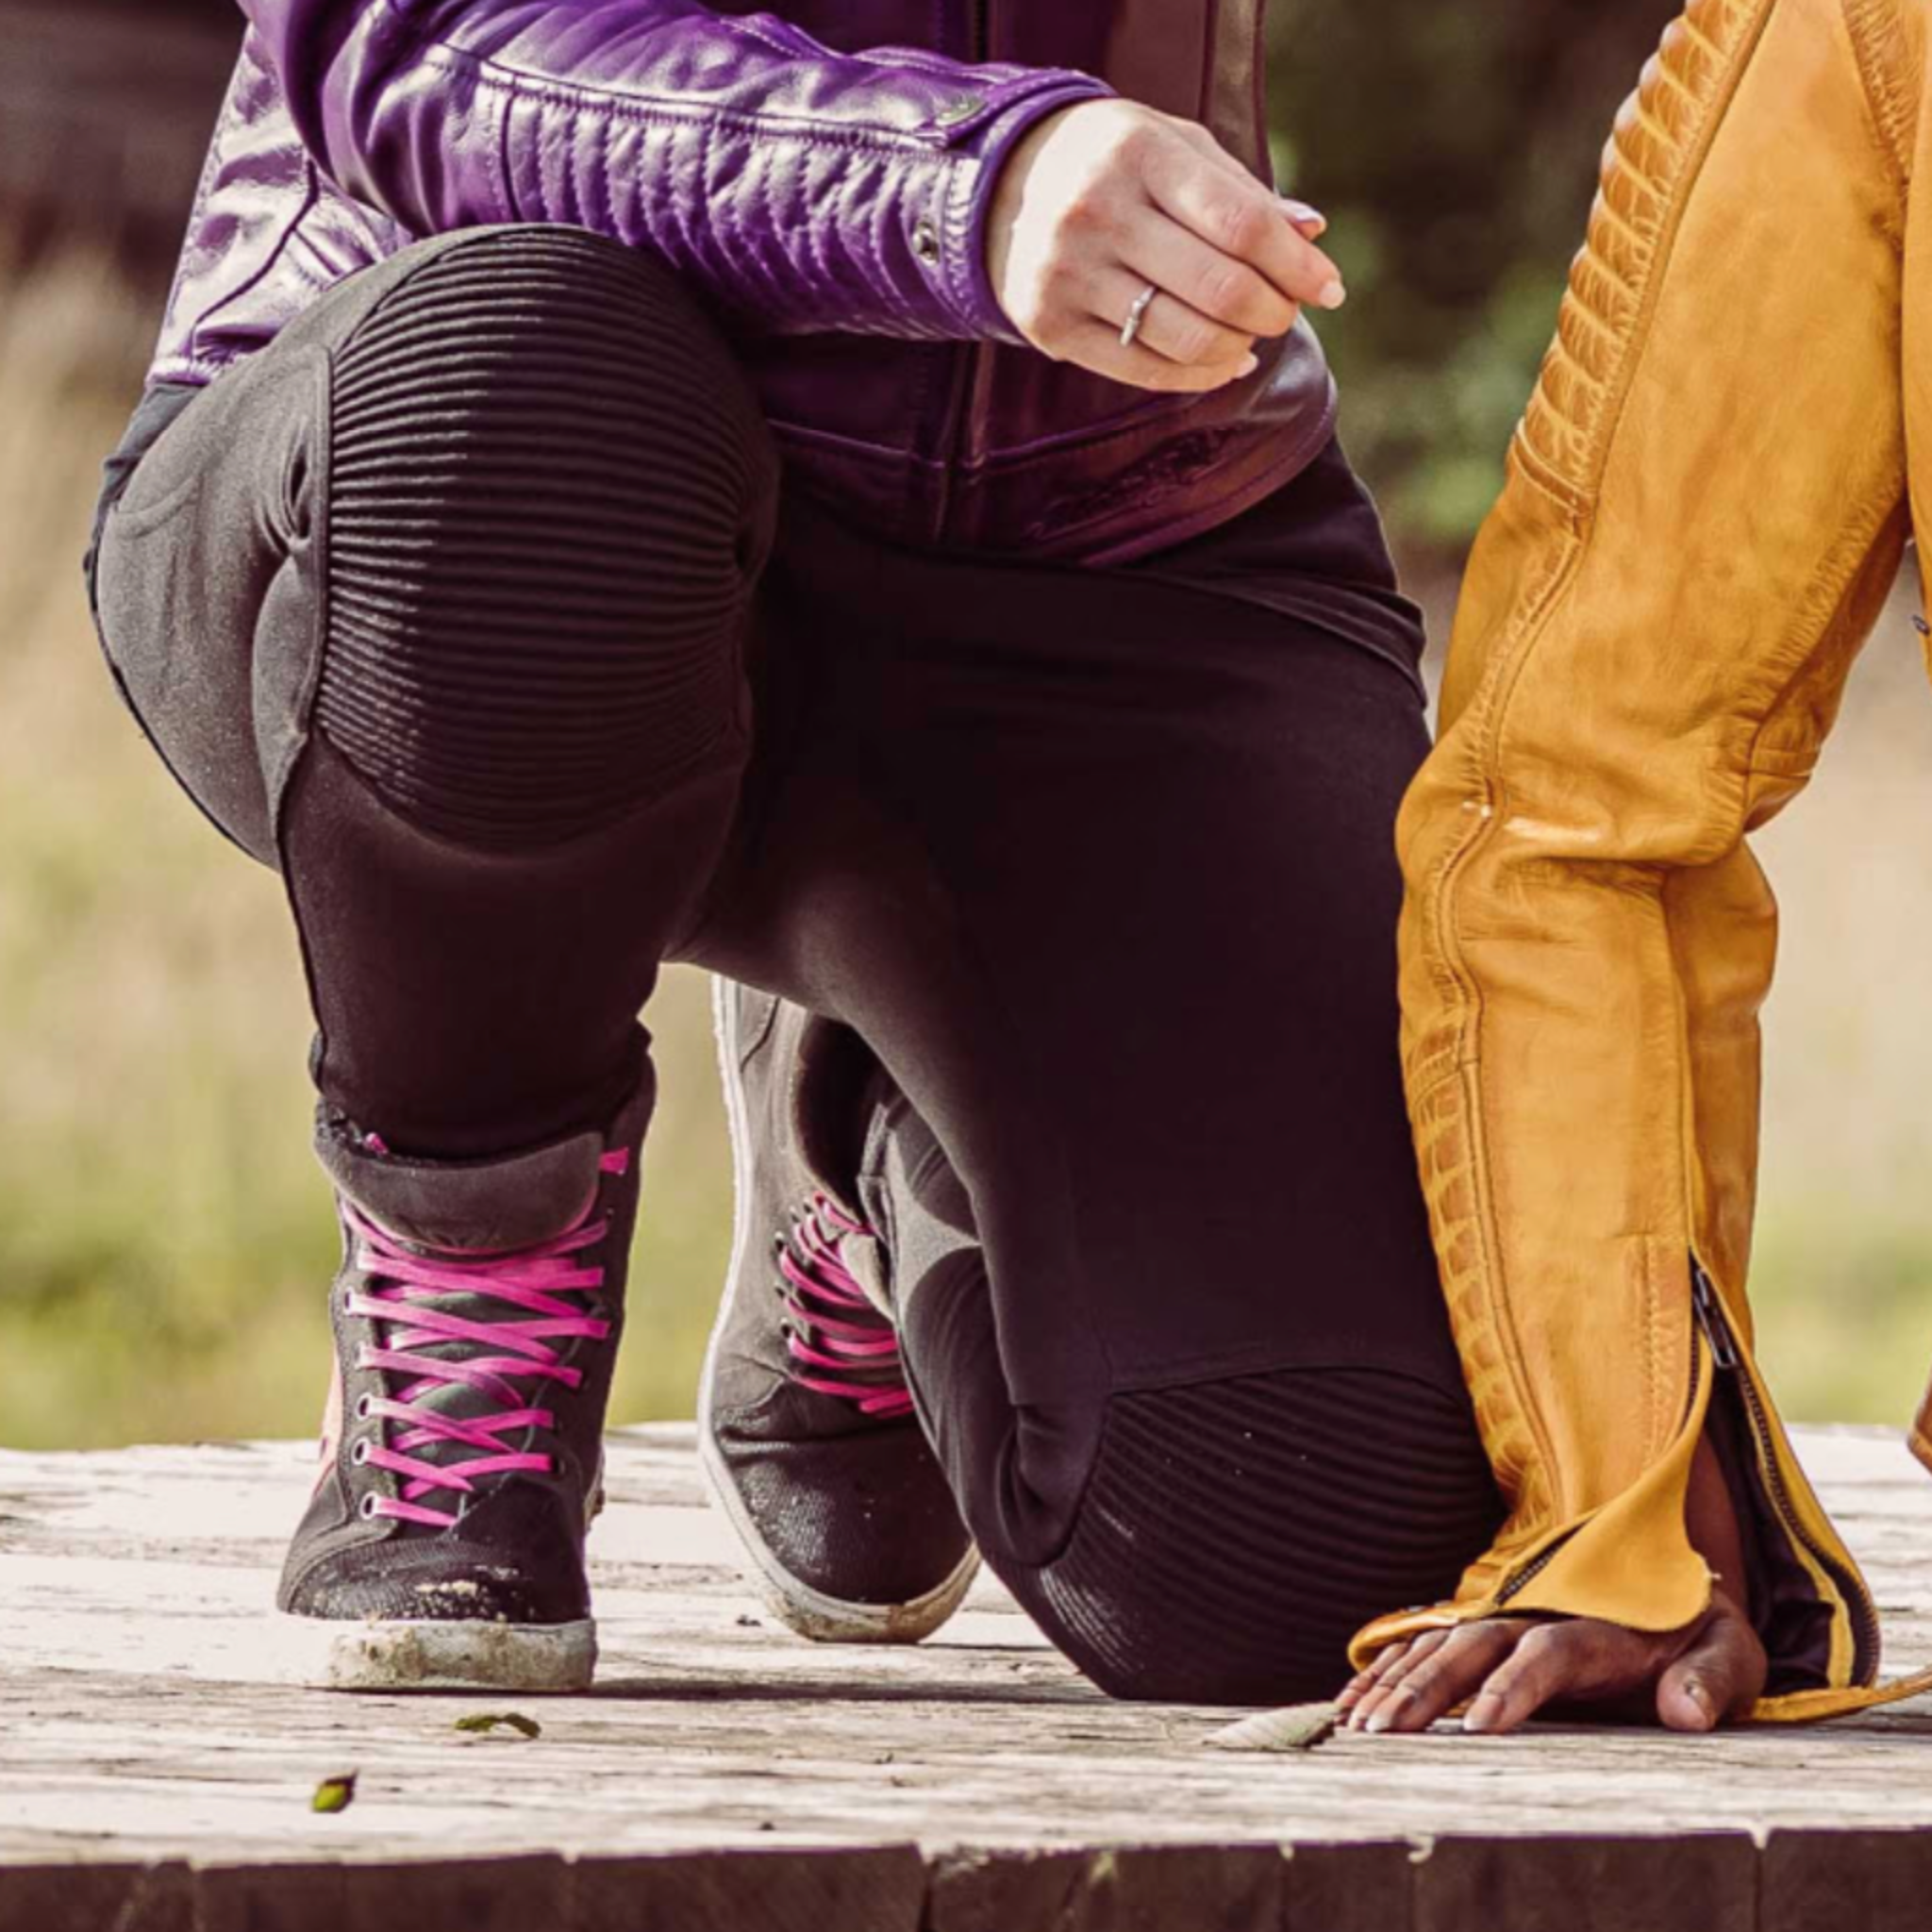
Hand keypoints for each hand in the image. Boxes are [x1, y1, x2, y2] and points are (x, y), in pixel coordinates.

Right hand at [985, 99, 1344, 392]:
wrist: (1002, 187)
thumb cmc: (1115, 165)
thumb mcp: (1175, 150)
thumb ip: (1242, 193)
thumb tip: (1312, 236)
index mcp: (1139, 153)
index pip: (1242, 223)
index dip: (1296, 264)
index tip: (1329, 287)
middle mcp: (1098, 211)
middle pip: (1221, 287)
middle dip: (1273, 311)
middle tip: (1286, 314)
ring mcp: (1069, 273)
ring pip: (1187, 337)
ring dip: (1239, 346)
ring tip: (1250, 335)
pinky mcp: (1050, 326)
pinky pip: (1145, 370)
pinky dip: (1200, 375)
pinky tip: (1223, 362)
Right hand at [1335, 1592, 1766, 1734]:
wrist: (1673, 1585)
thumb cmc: (1703, 1633)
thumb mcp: (1733, 1653)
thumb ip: (1712, 1679)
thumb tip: (1685, 1711)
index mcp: (1597, 1626)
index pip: (1546, 1653)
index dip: (1511, 1687)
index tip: (1476, 1728)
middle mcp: (1539, 1615)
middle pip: (1473, 1648)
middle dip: (1426, 1690)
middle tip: (1385, 1734)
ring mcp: (1507, 1619)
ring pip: (1440, 1646)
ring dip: (1396, 1682)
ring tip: (1358, 1725)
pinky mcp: (1489, 1630)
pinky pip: (1427, 1644)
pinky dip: (1388, 1667)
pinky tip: (1353, 1699)